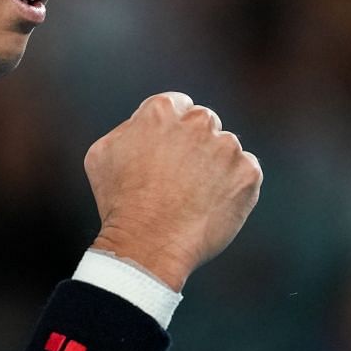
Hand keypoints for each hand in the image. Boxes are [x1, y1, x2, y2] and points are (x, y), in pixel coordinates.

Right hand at [85, 92, 261, 290]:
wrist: (148, 245)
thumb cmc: (120, 203)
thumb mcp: (103, 154)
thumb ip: (128, 129)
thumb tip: (141, 125)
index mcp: (162, 110)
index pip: (178, 106)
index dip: (172, 132)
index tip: (168, 154)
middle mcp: (199, 121)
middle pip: (204, 124)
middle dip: (195, 146)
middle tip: (179, 180)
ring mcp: (227, 146)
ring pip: (226, 150)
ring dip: (215, 167)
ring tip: (193, 198)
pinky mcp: (248, 173)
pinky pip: (246, 173)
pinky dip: (234, 188)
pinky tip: (211, 206)